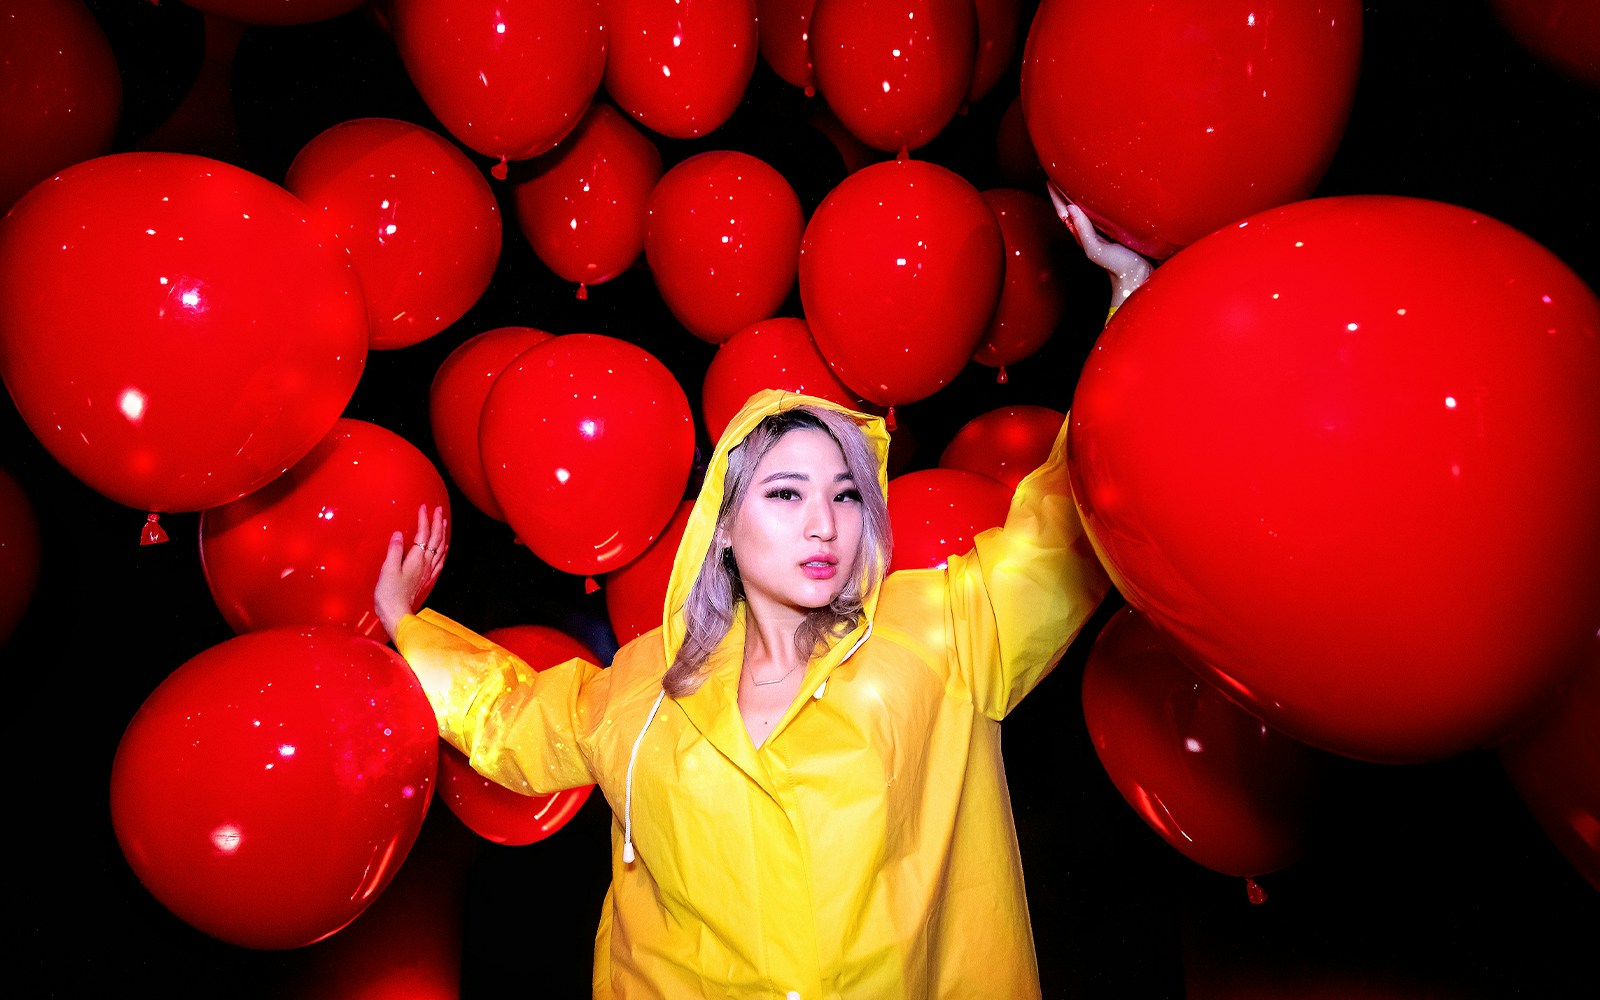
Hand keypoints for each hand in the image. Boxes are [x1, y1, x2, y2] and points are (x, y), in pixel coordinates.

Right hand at [375, 504, 447, 639]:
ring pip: (440, 549)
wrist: (397, 615)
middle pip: (435, 539)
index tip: (424, 507)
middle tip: (438, 510)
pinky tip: (443, 548)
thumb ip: (395, 550)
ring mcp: (428, 573)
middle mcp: (426, 564)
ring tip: (443, 523)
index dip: (424, 520)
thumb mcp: (388, 570)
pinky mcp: (426, 580)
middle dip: (437, 523)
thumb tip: (399, 534)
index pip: (423, 534)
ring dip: (442, 534)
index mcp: (416, 559)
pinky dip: (443, 551)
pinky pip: (439, 561)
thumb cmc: (389, 594)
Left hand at [1048, 181, 1151, 307]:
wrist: (1137, 275)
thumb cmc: (1116, 265)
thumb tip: (1071, 207)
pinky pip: (1101, 209)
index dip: (1056, 196)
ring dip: (1078, 192)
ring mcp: (1102, 228)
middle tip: (1058, 171)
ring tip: (1074, 176)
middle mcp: (1090, 229)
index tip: (1049, 180)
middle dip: (1064, 190)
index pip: (1064, 211)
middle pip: (1072, 205)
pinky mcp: (1116, 227)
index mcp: (1082, 233)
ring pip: (1086, 206)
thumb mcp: (1095, 249)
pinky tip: (1099, 191)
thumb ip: (1083, 231)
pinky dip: (1096, 198)